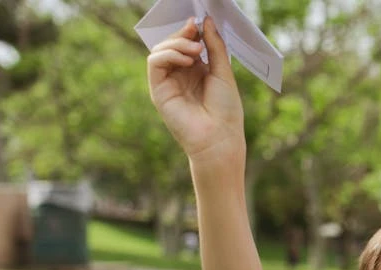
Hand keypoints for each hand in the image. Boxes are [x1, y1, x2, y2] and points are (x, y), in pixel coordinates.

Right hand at [146, 17, 244, 161]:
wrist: (220, 138)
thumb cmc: (226, 110)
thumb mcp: (223, 72)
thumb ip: (214, 46)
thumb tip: (206, 20)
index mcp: (197, 71)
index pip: (186, 42)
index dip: (191, 30)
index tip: (200, 22)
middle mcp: (181, 75)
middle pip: (172, 43)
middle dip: (183, 33)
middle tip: (196, 31)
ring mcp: (168, 82)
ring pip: (160, 50)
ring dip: (177, 43)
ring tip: (196, 50)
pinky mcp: (158, 91)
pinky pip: (154, 63)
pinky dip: (169, 54)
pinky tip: (186, 60)